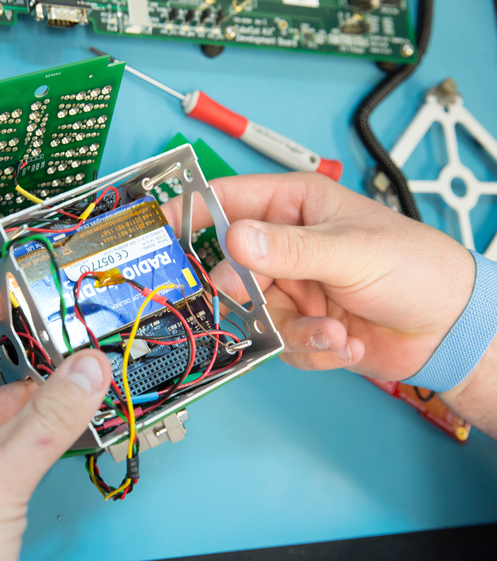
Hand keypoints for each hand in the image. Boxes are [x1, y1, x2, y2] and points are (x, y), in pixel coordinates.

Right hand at [162, 172, 474, 380]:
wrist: (450, 330)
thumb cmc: (417, 267)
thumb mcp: (352, 250)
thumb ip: (290, 248)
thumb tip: (234, 239)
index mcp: (295, 207)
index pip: (228, 201)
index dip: (190, 212)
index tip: (158, 230)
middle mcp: (286, 247)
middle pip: (229, 266)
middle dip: (245, 292)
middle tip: (256, 300)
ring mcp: (291, 287)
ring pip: (252, 312)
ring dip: (292, 329)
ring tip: (331, 330)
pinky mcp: (300, 325)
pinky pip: (278, 342)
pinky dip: (309, 349)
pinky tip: (344, 341)